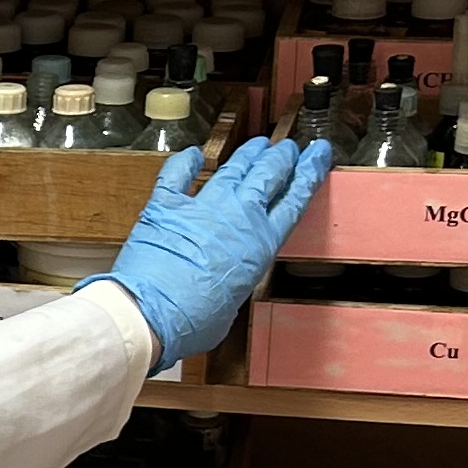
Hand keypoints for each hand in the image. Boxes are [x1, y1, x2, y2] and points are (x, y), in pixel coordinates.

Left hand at [100, 133, 332, 363]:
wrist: (150, 314)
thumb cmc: (192, 322)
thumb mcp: (233, 303)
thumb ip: (235, 280)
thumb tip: (223, 280)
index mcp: (261, 244)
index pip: (294, 200)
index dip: (308, 173)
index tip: (318, 155)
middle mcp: (238, 217)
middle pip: (268, 176)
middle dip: (281, 157)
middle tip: (289, 147)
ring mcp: (202, 207)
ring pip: (233, 169)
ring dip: (248, 155)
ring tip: (259, 145)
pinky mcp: (166, 206)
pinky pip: (177, 174)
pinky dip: (185, 162)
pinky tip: (193, 153)